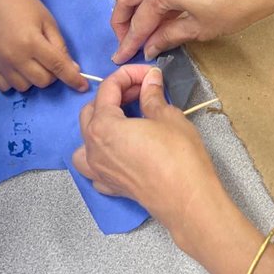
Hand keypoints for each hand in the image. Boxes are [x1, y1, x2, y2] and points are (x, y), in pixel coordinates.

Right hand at [0, 0, 88, 92]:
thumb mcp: (49, 22)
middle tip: (48, 59)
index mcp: (32, 42)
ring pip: (24, 87)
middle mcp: (14, 56)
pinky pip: (5, 87)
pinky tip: (16, 67)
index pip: (57, 67)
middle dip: (51, 74)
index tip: (82, 86)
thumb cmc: (27, 6)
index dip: (72, 78)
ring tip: (30, 61)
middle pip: (42, 81)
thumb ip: (60, 47)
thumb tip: (72, 70)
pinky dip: (14, 81)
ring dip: (32, 78)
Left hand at [72, 64, 231, 249]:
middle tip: (143, 90)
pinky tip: (121, 149)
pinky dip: (102, 152)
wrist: (187, 200)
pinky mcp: (110, 187)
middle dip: (115, 95)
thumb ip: (152, 95)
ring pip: (86, 139)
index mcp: (103, 126)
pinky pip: (94, 165)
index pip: (108, 89)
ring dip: (101, 122)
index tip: (150, 73)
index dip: (129, 75)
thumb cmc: (178, 155)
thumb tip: (150, 79)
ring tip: (125, 117)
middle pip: (93, 110)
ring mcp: (99, 171)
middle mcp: (93, 148)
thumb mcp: (167, 116)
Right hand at [111, 0, 273, 63]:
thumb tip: (151, 45)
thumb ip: (169, 36)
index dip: (129, 42)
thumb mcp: (200, 28)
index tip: (121, 57)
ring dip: (137, 8)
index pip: (138, 21)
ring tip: (142, 33)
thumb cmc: (237, 4)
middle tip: (124, 42)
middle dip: (122, 21)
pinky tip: (161, 17)